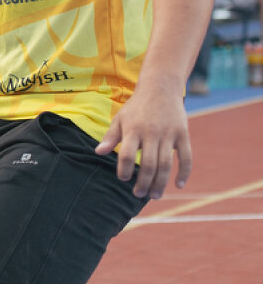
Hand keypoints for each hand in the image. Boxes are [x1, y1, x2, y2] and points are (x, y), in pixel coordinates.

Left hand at [95, 84, 191, 199]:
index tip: (123, 179)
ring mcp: (169, 134)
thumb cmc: (136, 107)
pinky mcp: (183, 134)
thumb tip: (98, 153)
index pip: (126, 154)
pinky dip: (184, 173)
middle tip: (139, 194)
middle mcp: (151, 133)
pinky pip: (186, 157)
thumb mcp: (120, 119)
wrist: (160, 87)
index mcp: (133, 129)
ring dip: (161, 183)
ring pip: (166, 164)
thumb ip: (110, 137)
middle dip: (143, 183)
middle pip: (148, 164)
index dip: (124, 169)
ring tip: (155, 195)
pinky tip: (178, 185)